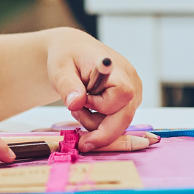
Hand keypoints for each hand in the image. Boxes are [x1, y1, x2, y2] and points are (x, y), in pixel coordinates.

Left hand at [45, 29, 141, 150]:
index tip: (81, 102)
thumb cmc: (68, 56)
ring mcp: (134, 93)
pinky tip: (88, 111)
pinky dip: (102, 124)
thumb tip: (77, 103)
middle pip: (125, 117)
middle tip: (81, 142)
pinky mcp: (130, 102)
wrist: (75, 51)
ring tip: (79, 108)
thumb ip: (68, 85)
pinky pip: (119, 122)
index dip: (101, 105)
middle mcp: (131, 81)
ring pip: (121, 123)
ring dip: (98, 126)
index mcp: (116, 68)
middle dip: (101, 133)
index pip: (122, 94)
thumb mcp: (60, 69)